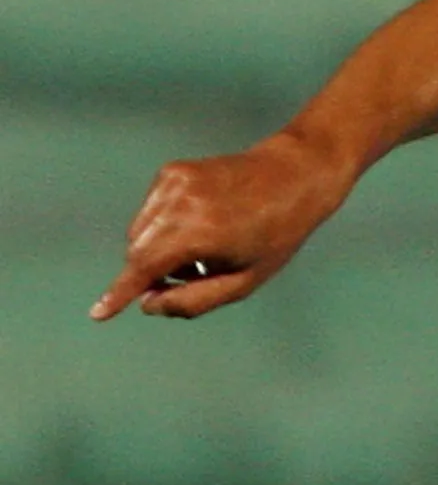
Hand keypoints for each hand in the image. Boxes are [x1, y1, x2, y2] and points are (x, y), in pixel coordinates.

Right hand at [91, 134, 349, 320]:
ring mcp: (173, 181)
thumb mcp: (243, 282)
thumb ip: (194, 300)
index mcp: (200, 233)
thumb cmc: (274, 236)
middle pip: (137, 252)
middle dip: (149, 274)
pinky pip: (151, 211)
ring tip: (203, 252)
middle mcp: (180, 202)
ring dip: (157, 251)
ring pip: (139, 232)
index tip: (98, 314)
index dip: (121, 294)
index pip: (145, 268)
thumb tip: (147, 304)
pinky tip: (201, 226)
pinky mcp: (172, 171)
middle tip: (187, 281)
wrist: (293, 175)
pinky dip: (164, 227)